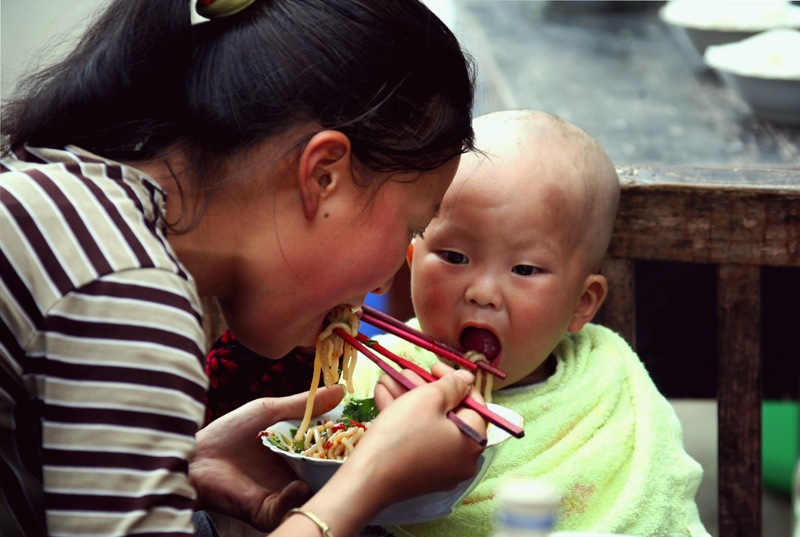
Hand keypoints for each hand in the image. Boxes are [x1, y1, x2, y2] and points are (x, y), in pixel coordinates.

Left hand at [190, 384, 344, 530]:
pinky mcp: (267, 510)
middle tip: (353, 457)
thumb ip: (305, 404)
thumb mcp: (271, 411)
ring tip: (329, 473)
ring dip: (322, 486)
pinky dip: (295, 499)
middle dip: (340, 468)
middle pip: (326, 475)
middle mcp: (294, 475)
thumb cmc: (229, 432)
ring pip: (312, 495)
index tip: (362, 434)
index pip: (330, 451)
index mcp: (298, 452)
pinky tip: (298, 485)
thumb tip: (340, 388)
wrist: (195, 457)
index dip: (345, 444)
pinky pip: (288, 509)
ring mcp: (282, 494)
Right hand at [350, 363, 486, 503]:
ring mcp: (441, 468)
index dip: (455, 380)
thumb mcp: (428, 399)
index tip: (434, 366)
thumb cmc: (402, 434)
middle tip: (406, 372)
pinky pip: (419, 439)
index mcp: (473, 441)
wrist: (367, 479)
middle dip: (424, 388)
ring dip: (409, 399)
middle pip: (448, 413)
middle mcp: (462, 458)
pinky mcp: (420, 472)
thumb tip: (468, 379)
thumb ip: (452, 384)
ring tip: (387, 379)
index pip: (473, 403)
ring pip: (429, 424)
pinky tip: (383, 396)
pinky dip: (405, 418)